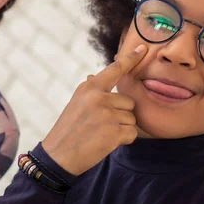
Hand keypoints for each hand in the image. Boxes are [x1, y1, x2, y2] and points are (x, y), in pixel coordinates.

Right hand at [41, 44, 147, 175]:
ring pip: (131, 118)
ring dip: (121, 128)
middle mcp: (99, 97)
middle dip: (120, 115)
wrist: (59, 155)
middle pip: (129, 102)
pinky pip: (132, 133)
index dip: (131, 59)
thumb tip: (94, 77)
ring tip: (101, 133)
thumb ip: (90, 90)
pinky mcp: (113, 132)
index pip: (115, 69)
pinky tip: (106, 142)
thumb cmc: (68, 129)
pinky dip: (123, 140)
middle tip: (101, 124)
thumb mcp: (76, 103)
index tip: (144, 48)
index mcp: (90, 88)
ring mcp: (107, 114)